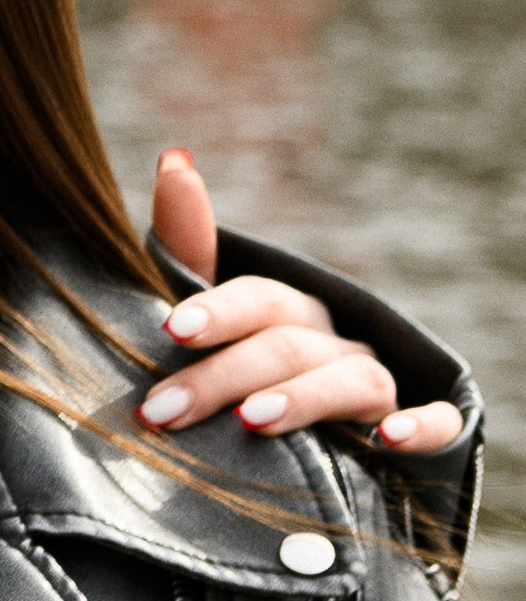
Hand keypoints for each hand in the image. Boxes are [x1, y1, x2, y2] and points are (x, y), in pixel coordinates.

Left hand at [141, 149, 460, 456]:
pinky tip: (389, 438)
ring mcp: (381, 386)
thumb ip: (190, 248)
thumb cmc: (253, 372)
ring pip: (352, 380)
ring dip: (303, 397)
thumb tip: (174, 158)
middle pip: (288, 345)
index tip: (172, 328)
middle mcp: (337, 341)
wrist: (334, 442)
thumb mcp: (217, 318)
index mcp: (291, 312)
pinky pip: (438, 422)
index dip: (219, 310)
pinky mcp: (422, 431)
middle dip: (222, 376)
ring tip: (250, 422)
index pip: (259, 298)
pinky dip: (420, 425)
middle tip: (163, 410)